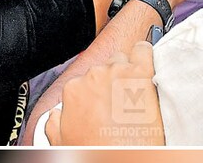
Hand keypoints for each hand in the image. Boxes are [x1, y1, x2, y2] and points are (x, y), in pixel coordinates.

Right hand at [45, 41, 164, 145]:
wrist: (122, 158)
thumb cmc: (97, 152)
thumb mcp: (63, 141)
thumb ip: (55, 122)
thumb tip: (56, 115)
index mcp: (73, 89)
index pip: (86, 79)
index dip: (98, 92)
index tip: (106, 104)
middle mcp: (93, 76)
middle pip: (105, 67)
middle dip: (113, 81)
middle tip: (122, 101)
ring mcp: (117, 72)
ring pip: (124, 59)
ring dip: (128, 72)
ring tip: (136, 92)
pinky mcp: (140, 73)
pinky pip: (143, 50)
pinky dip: (145, 56)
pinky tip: (147, 70)